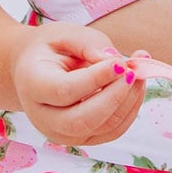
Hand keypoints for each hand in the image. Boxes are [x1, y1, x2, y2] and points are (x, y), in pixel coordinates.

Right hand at [10, 24, 148, 151]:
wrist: (34, 69)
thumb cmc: (51, 49)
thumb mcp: (64, 34)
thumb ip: (89, 44)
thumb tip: (118, 63)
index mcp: (32, 84)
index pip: (64, 91)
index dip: (96, 79)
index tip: (120, 62)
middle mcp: (42, 116)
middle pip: (81, 120)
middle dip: (115, 96)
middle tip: (133, 71)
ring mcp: (60, 132)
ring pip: (102, 128)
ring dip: (129, 100)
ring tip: (138, 72)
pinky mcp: (81, 138)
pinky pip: (113, 131)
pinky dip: (130, 109)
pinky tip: (135, 86)